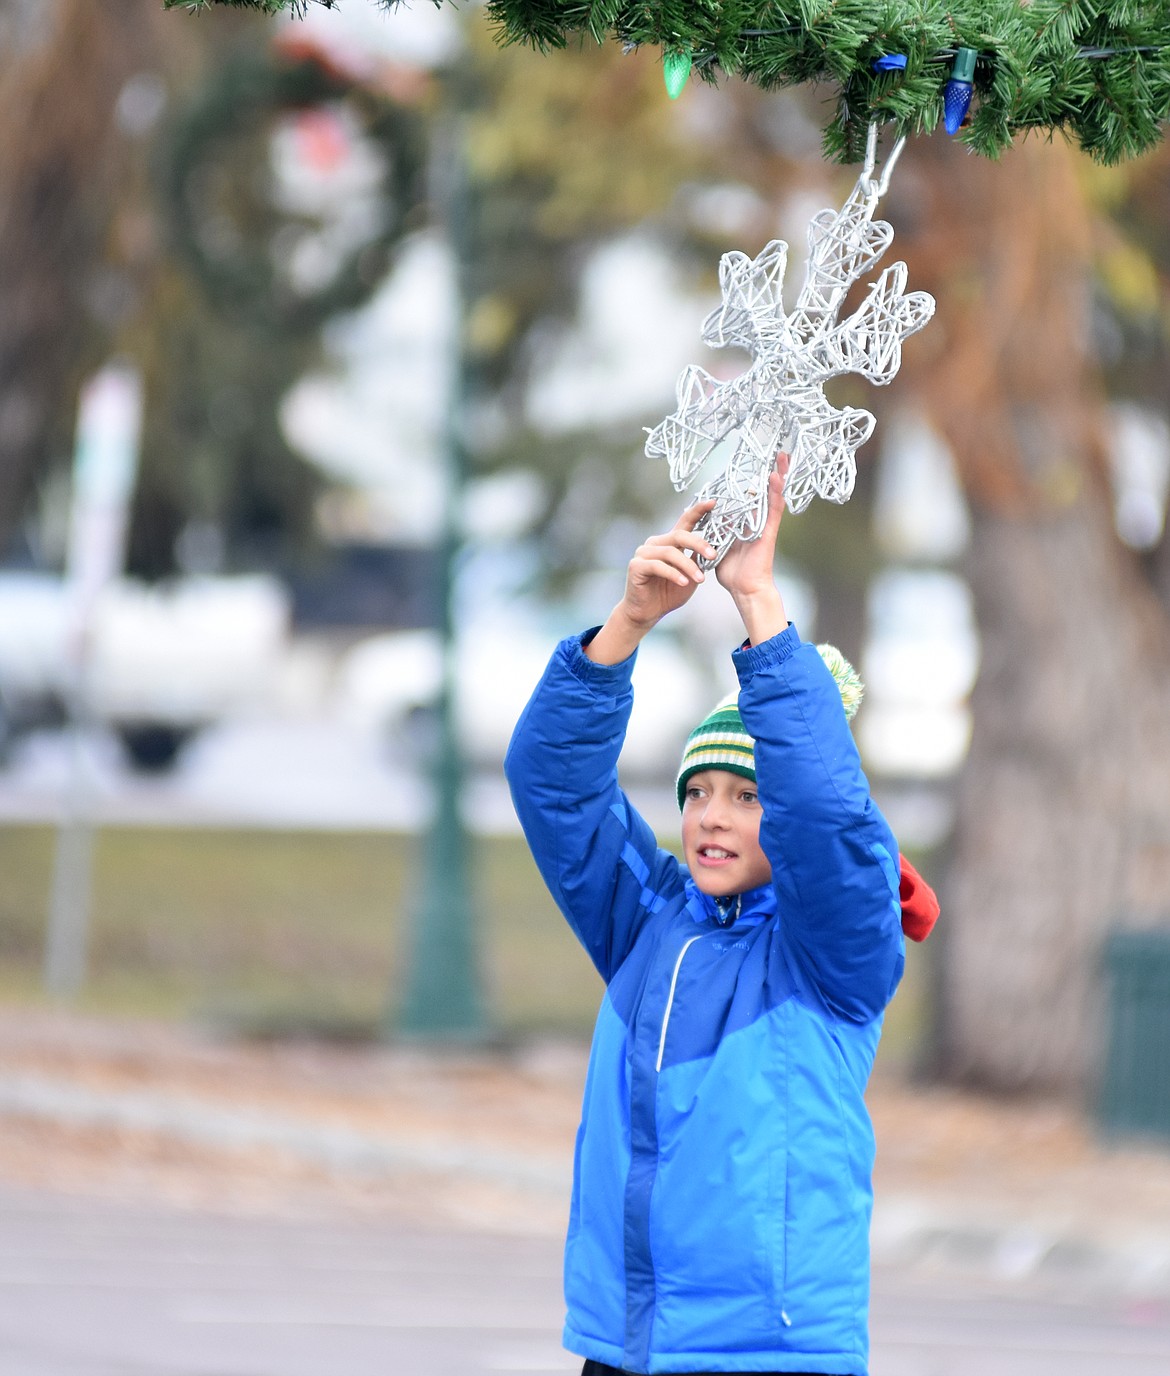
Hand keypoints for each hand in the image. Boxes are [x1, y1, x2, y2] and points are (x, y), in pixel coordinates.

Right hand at [584, 501, 715, 663]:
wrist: (647, 613)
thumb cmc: (669, 593)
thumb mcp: (690, 575)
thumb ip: (698, 561)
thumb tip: (715, 548)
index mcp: (670, 542)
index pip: (685, 521)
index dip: (699, 510)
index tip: (714, 502)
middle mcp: (656, 542)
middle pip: (679, 535)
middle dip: (699, 544)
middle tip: (713, 555)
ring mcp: (644, 553)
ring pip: (671, 552)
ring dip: (688, 566)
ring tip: (700, 579)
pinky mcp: (636, 566)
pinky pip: (658, 566)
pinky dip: (673, 574)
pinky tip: (684, 582)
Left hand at [715, 454, 788, 643]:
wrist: (744, 589)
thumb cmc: (733, 571)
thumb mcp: (720, 544)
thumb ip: (717, 529)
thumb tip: (710, 518)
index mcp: (747, 523)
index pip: (751, 496)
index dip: (755, 480)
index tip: (758, 462)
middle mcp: (758, 521)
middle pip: (766, 492)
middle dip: (771, 472)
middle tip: (777, 452)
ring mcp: (765, 526)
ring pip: (773, 496)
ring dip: (778, 475)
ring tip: (782, 456)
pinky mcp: (768, 532)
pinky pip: (773, 509)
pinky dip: (775, 493)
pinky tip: (776, 476)